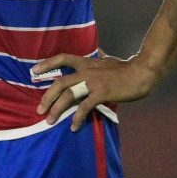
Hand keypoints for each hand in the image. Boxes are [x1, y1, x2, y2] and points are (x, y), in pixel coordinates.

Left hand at [34, 50, 156, 129]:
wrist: (142, 73)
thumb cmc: (126, 68)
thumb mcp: (108, 59)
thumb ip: (99, 57)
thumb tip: (97, 50)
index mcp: (86, 63)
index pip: (62, 59)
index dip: (47, 64)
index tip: (34, 72)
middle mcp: (86, 71)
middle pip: (59, 83)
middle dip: (46, 97)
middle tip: (39, 110)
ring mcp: (93, 83)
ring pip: (68, 95)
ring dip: (57, 109)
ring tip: (49, 121)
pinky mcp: (102, 93)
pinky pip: (85, 107)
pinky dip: (77, 118)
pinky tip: (73, 126)